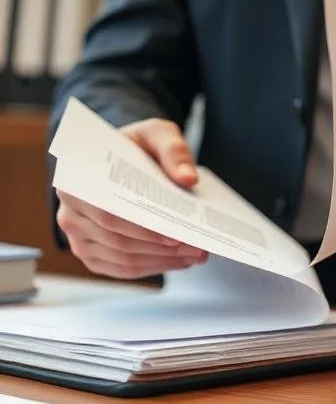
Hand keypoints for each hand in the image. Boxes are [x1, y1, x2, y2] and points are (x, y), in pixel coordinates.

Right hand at [56, 118, 207, 278]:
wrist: (125, 159)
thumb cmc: (136, 146)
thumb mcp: (157, 134)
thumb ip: (172, 150)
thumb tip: (188, 178)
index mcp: (76, 182)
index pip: (108, 214)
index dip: (142, 229)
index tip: (175, 235)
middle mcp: (70, 214)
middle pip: (118, 241)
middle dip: (162, 249)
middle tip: (198, 248)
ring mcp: (79, 239)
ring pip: (123, 260)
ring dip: (163, 261)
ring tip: (197, 254)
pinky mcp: (94, 255)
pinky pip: (124, 269)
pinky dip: (155, 267)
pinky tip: (182, 260)